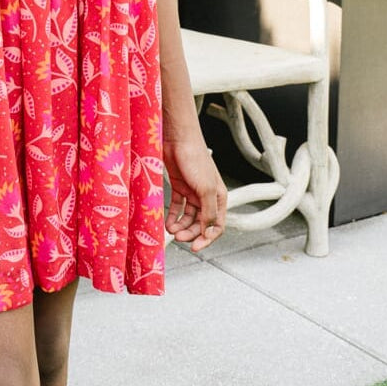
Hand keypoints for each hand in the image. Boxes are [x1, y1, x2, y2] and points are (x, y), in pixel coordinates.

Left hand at [164, 134, 226, 251]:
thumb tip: (209, 232)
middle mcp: (206, 196)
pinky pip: (177, 207)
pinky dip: (172, 216)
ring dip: (180, 226)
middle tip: (179, 238)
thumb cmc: (195, 159)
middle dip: (191, 233)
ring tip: (171, 230)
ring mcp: (192, 191)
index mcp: (218, 197)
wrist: (177, 139)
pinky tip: (167, 222)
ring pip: (188, 217)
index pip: (216, 225)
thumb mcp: (206, 189)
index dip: (207, 238)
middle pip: (200, 223)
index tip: (195, 247)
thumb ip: (208, 212)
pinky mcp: (179, 186)